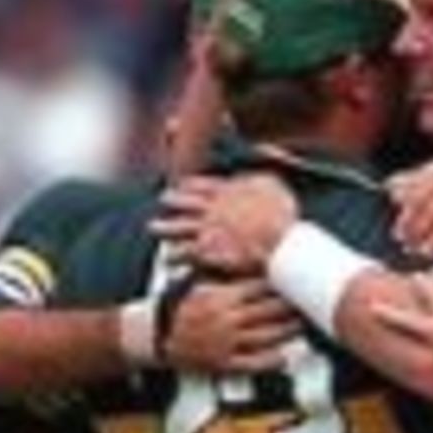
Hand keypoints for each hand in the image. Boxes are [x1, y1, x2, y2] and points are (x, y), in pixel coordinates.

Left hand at [155, 173, 298, 272]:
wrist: (277, 241)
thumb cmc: (280, 216)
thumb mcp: (271, 184)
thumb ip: (260, 177)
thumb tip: (259, 172)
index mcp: (225, 191)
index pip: (200, 184)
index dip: (189, 184)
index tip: (181, 185)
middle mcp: (211, 208)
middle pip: (183, 201)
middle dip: (171, 200)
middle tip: (162, 200)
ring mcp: (206, 229)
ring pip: (177, 226)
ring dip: (163, 227)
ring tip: (152, 228)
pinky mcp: (207, 251)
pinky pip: (185, 253)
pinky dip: (175, 256)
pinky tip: (168, 259)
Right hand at [162, 275, 300, 376]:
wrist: (156, 335)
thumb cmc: (179, 306)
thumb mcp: (197, 282)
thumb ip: (220, 271)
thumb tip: (244, 257)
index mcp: (220, 296)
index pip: (257, 288)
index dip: (278, 284)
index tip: (294, 279)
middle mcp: (225, 319)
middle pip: (266, 312)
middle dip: (289, 307)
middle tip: (307, 302)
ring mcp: (225, 342)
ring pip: (264, 337)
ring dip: (286, 332)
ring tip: (301, 326)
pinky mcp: (223, 363)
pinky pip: (251, 363)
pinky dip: (269, 361)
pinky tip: (284, 357)